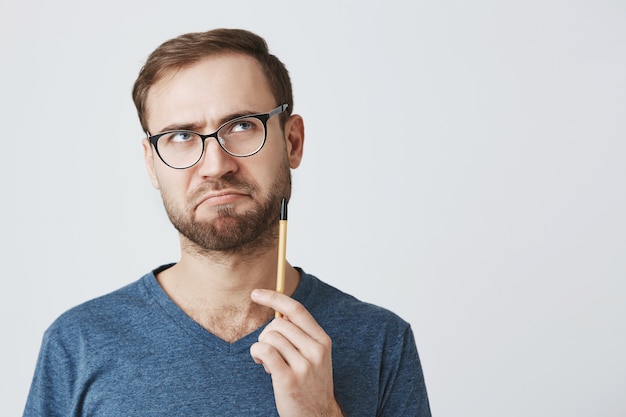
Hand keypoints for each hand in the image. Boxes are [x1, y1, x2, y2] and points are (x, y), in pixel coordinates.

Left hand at [250, 289, 343, 416]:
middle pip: (278, 323)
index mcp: (322, 340)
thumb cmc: (310, 383)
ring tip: (269, 362)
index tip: (256, 293)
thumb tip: (278, 309)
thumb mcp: (314, 355)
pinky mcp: (289, 380)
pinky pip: (264, 351)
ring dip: (262, 347)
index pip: (297, 309)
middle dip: (267, 333)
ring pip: (270, 337)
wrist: (317, 415)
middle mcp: (315, 350)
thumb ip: (300, 334)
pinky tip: (263, 364)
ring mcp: (304, 366)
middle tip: (270, 350)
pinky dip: (257, 353)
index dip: (275, 297)